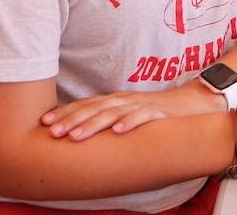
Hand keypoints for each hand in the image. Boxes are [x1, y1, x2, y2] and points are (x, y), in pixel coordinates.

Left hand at [41, 80, 222, 140]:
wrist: (193, 104)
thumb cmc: (156, 114)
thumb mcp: (127, 115)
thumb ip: (108, 120)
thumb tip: (78, 134)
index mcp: (115, 100)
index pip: (86, 104)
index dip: (65, 112)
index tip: (44, 122)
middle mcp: (125, 100)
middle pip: (94, 108)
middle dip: (71, 120)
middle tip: (52, 132)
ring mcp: (142, 104)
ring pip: (113, 113)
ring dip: (93, 124)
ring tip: (76, 136)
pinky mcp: (159, 112)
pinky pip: (143, 116)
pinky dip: (130, 122)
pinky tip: (118, 131)